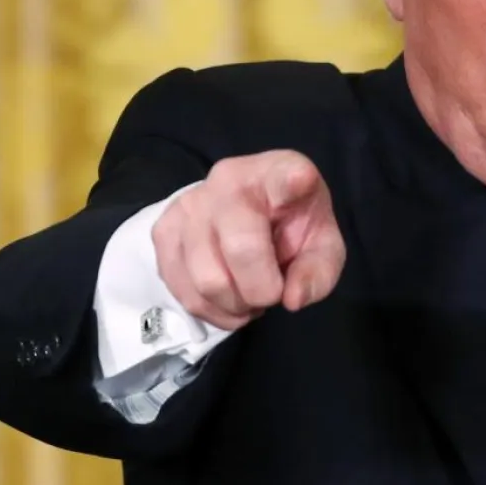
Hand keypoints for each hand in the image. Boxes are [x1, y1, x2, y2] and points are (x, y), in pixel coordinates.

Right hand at [151, 151, 345, 330]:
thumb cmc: (292, 226)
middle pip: (241, 251)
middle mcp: (226, 181)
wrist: (249, 210)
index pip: (283, 176)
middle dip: (261, 292)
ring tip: (248, 293)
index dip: (293, 180)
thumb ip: (318, 272)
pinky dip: (211, 309)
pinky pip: (184, 292)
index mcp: (276, 175)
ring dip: (234, 305)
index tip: (300, 179)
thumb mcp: (322, 246)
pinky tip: (226, 297)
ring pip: (207, 281)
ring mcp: (188, 205)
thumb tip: (292, 299)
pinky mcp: (163, 231)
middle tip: (271, 292)